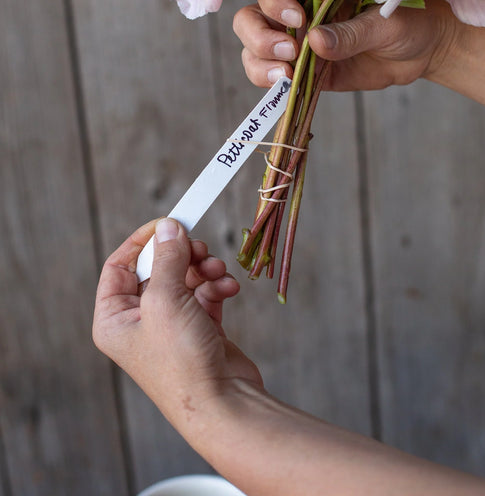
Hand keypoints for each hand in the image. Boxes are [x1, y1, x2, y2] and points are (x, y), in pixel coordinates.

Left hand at [93, 218, 262, 432]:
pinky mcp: (199, 329)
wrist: (223, 404)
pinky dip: (217, 286)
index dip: (142, 241)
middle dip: (182, 255)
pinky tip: (229, 288)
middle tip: (200, 247)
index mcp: (114, 319)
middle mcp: (139, 322)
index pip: (119, 266)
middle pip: (157, 268)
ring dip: (204, 269)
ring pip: (185, 278)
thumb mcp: (165, 300)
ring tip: (218, 271)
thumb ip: (167, 258)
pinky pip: (205, 293)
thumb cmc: (181, 363)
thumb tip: (169, 227)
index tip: (168, 223)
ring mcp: (170, 326)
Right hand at [233, 0, 459, 91]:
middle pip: (251, 18)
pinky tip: (287, 87)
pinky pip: (273, 76)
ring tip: (286, 75)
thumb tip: (314, 43)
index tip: (298, 17)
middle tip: (290, 50)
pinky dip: (271, 83)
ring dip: (260, 62)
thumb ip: (351, 33)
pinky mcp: (305, 70)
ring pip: (254, 48)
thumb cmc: (411, 18)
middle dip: (260, 35)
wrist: (428, 48)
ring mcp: (298, 42)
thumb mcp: (385, 22)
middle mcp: (297, 10)